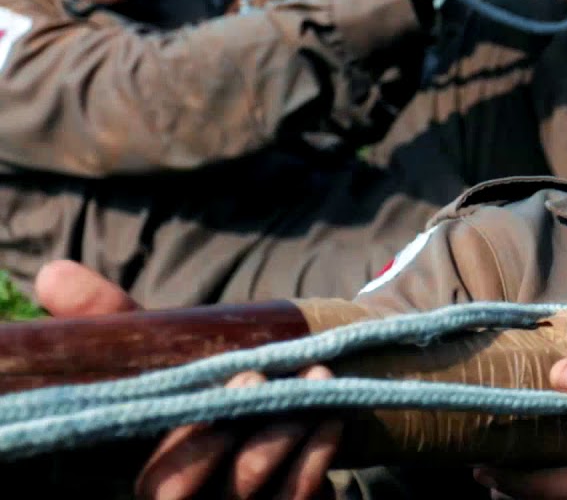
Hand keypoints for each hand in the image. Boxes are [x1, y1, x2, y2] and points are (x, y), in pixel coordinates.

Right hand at [34, 261, 341, 499]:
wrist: (283, 404)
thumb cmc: (209, 382)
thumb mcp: (167, 356)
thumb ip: (119, 323)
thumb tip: (51, 273)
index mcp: (159, 479)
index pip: (162, 485)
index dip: (196, 441)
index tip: (244, 374)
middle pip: (219, 497)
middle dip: (250, 440)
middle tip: (271, 378)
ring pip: (269, 497)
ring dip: (297, 434)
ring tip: (318, 379)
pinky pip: (308, 499)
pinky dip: (322, 454)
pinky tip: (331, 415)